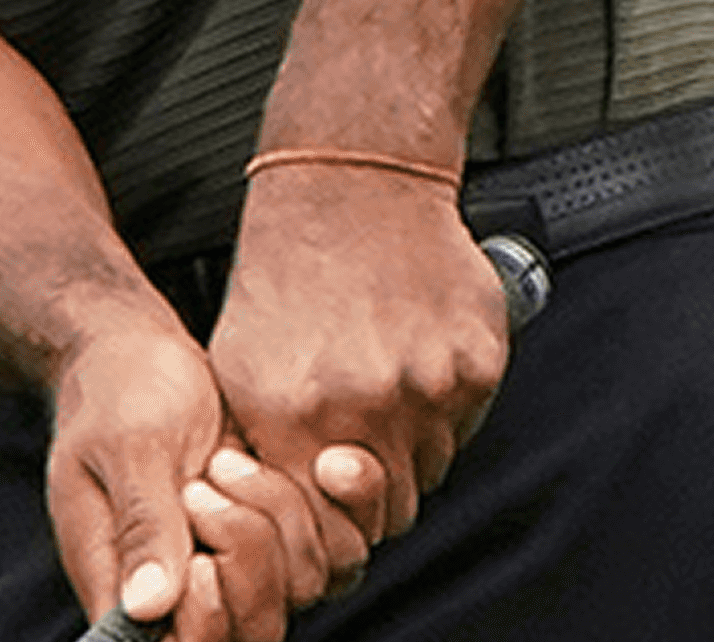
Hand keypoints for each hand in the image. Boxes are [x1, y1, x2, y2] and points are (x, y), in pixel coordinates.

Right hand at [47, 303, 348, 641]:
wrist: (148, 351)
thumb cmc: (117, 391)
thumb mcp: (124, 446)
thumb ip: (143, 525)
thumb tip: (145, 610)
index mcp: (121, 582)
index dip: (204, 621)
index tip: (202, 560)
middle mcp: (183, 590)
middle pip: (251, 629)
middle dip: (246, 554)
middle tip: (203, 485)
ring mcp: (237, 566)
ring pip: (298, 590)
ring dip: (276, 517)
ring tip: (226, 459)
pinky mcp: (278, 538)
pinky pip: (329, 554)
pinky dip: (313, 506)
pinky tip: (269, 459)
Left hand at [206, 163, 513, 556]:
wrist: (350, 185)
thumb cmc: (285, 271)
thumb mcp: (237, 361)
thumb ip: (262, 448)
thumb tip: (287, 520)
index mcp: (288, 411)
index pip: (325, 528)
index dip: (327, 523)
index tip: (326, 500)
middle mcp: (360, 406)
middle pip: (388, 512)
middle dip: (372, 494)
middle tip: (358, 448)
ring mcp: (425, 387)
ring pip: (430, 471)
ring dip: (409, 449)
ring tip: (381, 388)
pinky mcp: (476, 365)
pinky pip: (465, 427)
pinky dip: (444, 410)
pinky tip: (413, 361)